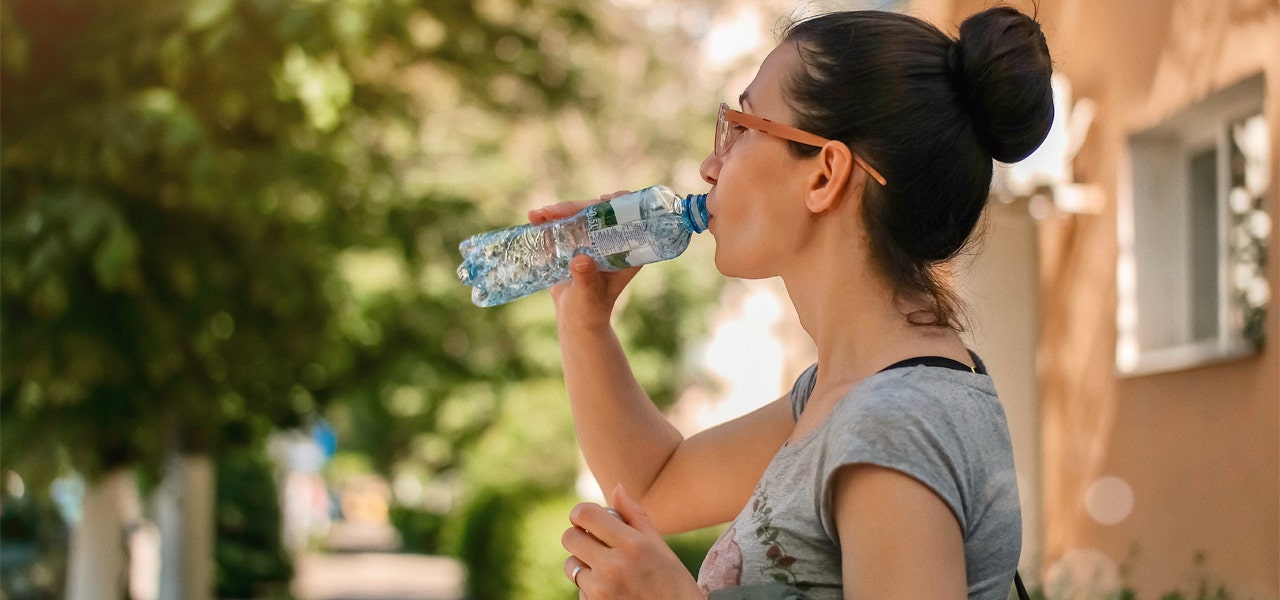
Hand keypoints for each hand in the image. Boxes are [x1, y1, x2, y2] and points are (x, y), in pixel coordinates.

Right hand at [532, 191, 641, 329]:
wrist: (575, 318)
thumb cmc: (589, 310)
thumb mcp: (589, 295)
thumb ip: (587, 279)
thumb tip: (581, 260)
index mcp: (627, 252)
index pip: (629, 220)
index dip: (618, 204)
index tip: (602, 200)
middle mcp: (612, 242)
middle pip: (598, 214)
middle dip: (576, 207)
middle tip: (553, 211)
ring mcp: (593, 241)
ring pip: (579, 217)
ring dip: (558, 212)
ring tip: (538, 214)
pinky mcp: (576, 243)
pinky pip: (564, 226)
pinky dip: (549, 221)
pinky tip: (535, 219)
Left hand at [562, 485, 705, 599]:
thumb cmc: (673, 582)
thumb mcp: (659, 546)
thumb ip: (634, 515)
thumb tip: (616, 487)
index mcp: (633, 545)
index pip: (585, 515)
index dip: (580, 513)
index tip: (586, 518)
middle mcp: (613, 567)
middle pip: (570, 538)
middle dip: (579, 536)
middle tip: (594, 541)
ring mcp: (602, 591)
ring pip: (571, 565)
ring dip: (583, 564)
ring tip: (607, 570)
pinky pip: (579, 589)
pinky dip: (590, 588)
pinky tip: (613, 591)